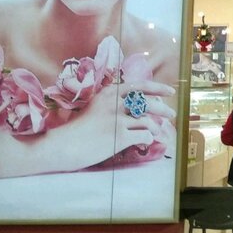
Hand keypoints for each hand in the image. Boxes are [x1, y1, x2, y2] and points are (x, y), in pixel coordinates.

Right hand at [0, 80, 176, 178]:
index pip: (138, 86)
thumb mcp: (95, 109)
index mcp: (108, 94)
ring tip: (157, 132)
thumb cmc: (77, 130)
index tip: (169, 91)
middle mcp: (114, 104)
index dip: (157, 88)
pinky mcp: (120, 137)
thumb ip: (114, 105)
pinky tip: (144, 143)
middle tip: (172, 115)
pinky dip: (148, 140)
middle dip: (163, 110)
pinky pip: (145, 137)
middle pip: (148, 104)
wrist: (60, 146)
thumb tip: (140, 108)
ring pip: (148, 122)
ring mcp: (118, 120)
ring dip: (156, 128)